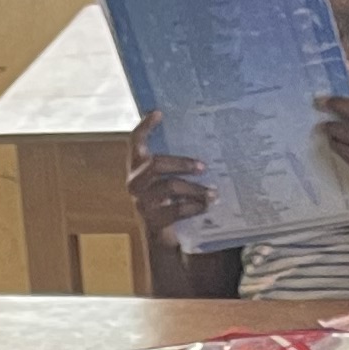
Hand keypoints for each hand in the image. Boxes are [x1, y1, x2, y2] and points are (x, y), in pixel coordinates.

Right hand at [127, 119, 213, 240]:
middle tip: (204, 167)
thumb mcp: (164, 179)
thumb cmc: (166, 200)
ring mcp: (142, 201)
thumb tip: (202, 139)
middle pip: (156, 164)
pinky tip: (208, 206)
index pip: (135, 142)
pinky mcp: (153, 219)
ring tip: (214, 192)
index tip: (159, 113)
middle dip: (183, 163)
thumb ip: (172, 164)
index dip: (144, 126)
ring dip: (196, 189)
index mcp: (136, 167)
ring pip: (170, 187)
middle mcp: (134, 182)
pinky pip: (178, 209)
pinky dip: (195, 207)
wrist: (159, 237)